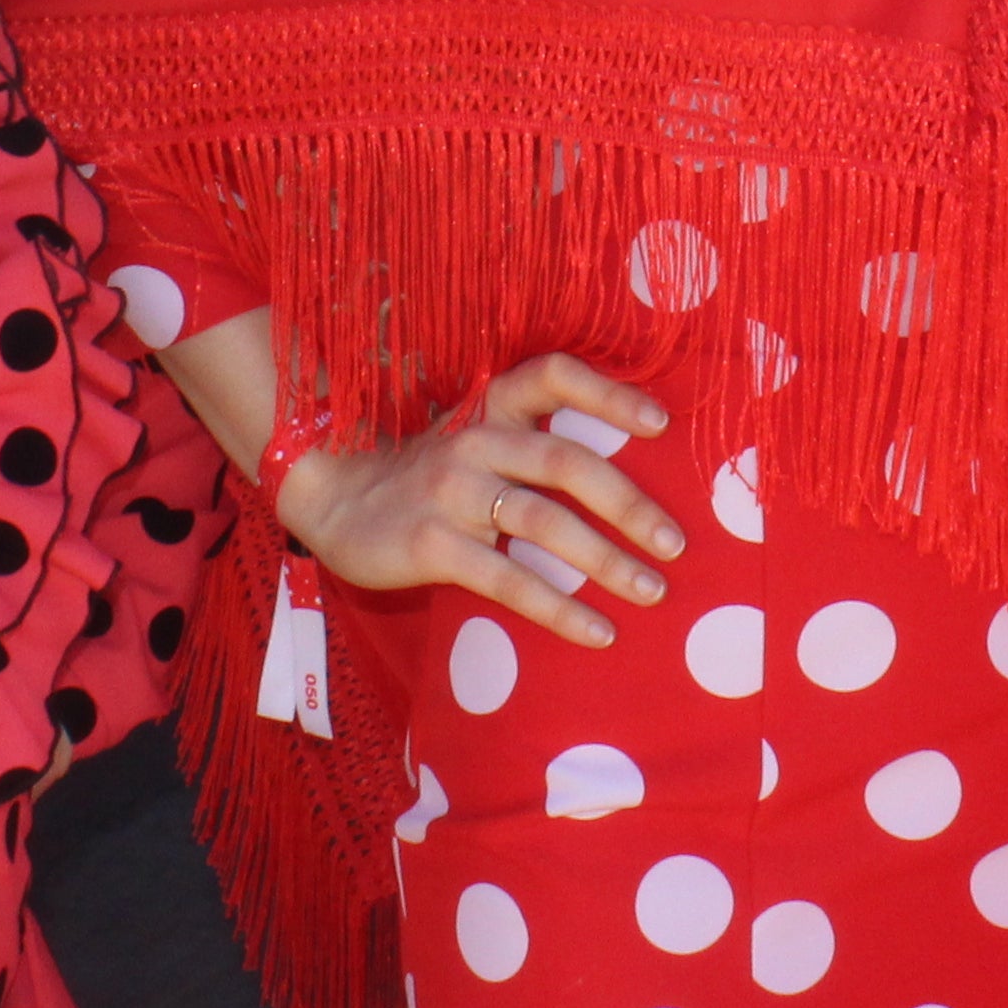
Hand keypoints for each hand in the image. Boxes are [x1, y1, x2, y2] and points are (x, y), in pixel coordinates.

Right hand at [270, 355, 679, 650]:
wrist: (331, 500)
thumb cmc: (425, 478)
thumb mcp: (472, 442)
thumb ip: (530, 446)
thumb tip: (628, 487)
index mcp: (488, 405)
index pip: (553, 376)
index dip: (608, 393)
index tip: (662, 424)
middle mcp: (474, 440)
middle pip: (565, 460)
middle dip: (629, 504)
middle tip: (676, 543)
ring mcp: (451, 491)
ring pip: (544, 521)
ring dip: (607, 561)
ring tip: (652, 591)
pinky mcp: (431, 544)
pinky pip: (508, 579)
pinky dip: (559, 608)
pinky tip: (597, 631)